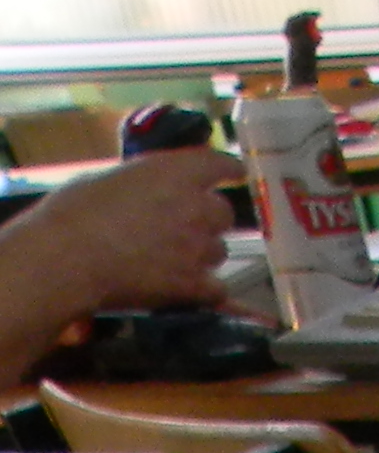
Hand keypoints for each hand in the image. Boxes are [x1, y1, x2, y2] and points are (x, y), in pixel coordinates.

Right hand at [16, 150, 232, 316]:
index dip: (229, 168)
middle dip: (209, 218)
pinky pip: (217, 287)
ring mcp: (198, 247)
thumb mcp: (108, 178)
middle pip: (225, 212)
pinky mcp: (195, 284)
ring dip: (203, 252)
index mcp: (173, 173)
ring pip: (220, 250)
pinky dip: (205, 288)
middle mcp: (195, 207)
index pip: (219, 164)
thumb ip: (143, 181)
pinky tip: (185, 287)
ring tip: (172, 257)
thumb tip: (152, 189)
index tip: (236, 171)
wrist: (68, 257)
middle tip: (187, 224)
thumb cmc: (75, 212)